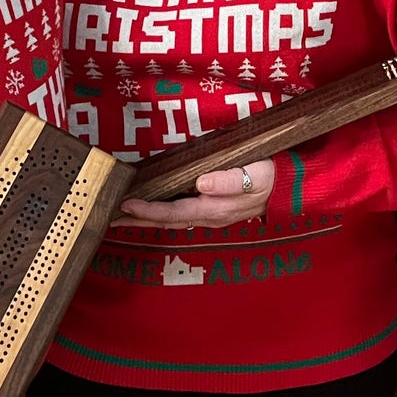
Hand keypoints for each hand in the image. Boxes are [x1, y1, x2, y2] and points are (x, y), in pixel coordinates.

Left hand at [117, 159, 274, 228]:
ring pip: (170, 219)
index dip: (148, 210)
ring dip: (145, 218)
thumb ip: (229, 181)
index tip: (125, 205)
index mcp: (215, 208)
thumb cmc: (271, 178)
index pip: (174, 212)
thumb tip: (201, 184)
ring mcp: (210, 214)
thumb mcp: (256, 176)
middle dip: (136, 220)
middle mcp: (208, 215)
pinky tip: (150, 209)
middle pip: (165, 221)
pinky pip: (179, 213)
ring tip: (121, 216)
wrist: (289, 188)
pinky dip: (160, 212)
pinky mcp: (212, 208)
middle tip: (107, 218)